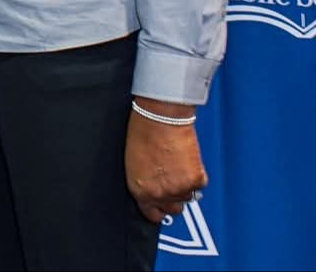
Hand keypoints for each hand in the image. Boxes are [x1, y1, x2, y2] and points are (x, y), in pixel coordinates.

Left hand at [126, 100, 206, 222]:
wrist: (160, 118)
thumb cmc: (142, 133)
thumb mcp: (133, 163)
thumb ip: (144, 182)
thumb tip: (152, 189)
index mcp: (140, 191)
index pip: (151, 215)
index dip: (156, 210)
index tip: (160, 207)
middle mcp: (160, 194)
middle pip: (173, 209)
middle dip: (172, 199)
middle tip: (171, 182)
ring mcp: (180, 189)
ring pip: (187, 198)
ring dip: (184, 187)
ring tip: (177, 167)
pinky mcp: (197, 180)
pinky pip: (200, 185)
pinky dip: (196, 176)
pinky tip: (186, 161)